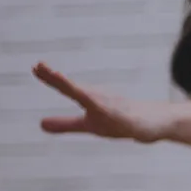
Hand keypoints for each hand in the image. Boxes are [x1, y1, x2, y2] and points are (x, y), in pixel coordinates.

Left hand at [33, 62, 174, 143]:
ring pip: (94, 98)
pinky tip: (99, 105)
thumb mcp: (89, 125)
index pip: (67, 88)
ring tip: (61, 79)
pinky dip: (107, 108)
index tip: (36, 66)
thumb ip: (66, 123)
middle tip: (40, 66)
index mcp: (90, 100)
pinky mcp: (129, 119)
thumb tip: (40, 124)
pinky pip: (116, 113)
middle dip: (59, 79)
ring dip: (79, 89)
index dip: (51, 78)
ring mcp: (115, 108)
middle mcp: (101, 99)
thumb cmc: (121, 121)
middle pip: (76, 88)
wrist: (154, 123)